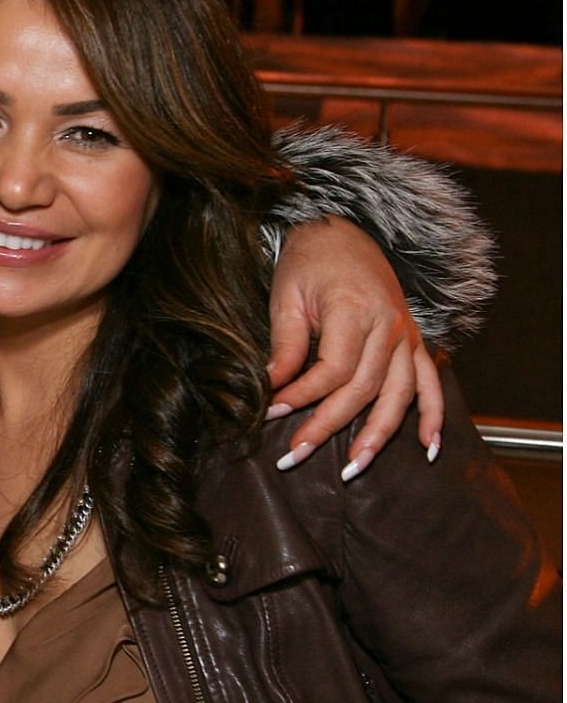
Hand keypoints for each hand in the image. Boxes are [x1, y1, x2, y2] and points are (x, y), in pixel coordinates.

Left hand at [267, 217, 442, 479]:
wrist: (342, 233)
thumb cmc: (308, 262)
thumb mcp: (286, 297)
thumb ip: (285, 345)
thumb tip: (270, 388)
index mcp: (354, 309)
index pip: (333, 369)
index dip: (302, 395)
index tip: (273, 412)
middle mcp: (387, 325)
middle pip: (363, 389)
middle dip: (329, 426)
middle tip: (295, 456)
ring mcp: (406, 335)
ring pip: (399, 394)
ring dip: (378, 435)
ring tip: (354, 469)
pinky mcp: (414, 341)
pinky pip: (431, 383)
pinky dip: (433, 415)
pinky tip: (428, 447)